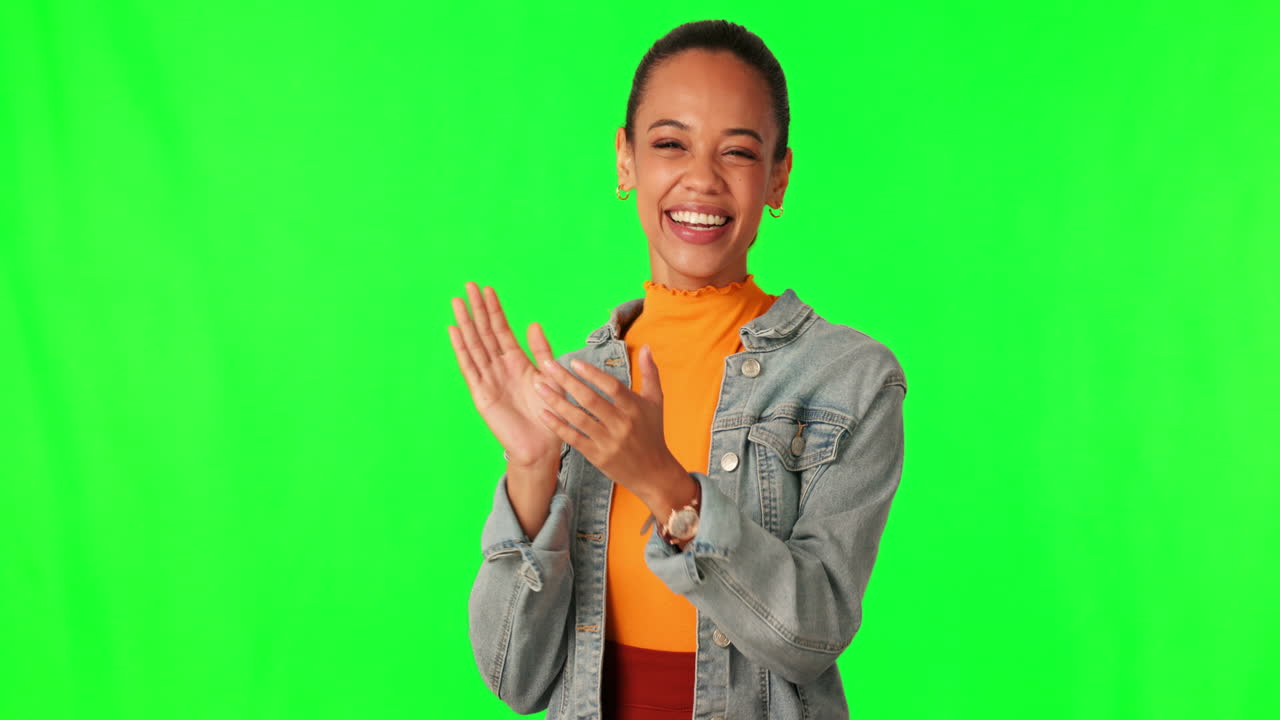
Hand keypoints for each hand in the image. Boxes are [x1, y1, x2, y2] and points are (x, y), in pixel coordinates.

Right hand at [447, 282, 569, 467]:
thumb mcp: (550, 377)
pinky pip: (469, 367)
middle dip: (477, 309)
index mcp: (517, 361)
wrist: (541, 446)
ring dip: (465, 323)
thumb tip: (533, 323)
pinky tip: (454, 331)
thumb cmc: (549, 414)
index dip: (494, 310)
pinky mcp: (481, 394)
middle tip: (468, 285)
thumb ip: (541, 351)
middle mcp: (499, 367)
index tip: (488, 289)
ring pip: (474, 345)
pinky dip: (461, 349)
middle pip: (484, 332)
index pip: (502, 329)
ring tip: (457, 301)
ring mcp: (488, 379)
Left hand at [532, 342, 682, 501]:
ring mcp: (607, 442)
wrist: (653, 473)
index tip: (573, 361)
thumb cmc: (653, 433)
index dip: (592, 373)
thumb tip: (647, 346)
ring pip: (577, 418)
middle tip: (547, 365)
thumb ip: (650, 373)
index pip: (611, 386)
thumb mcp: (656, 401)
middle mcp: (621, 424)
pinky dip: (557, 426)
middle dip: (566, 380)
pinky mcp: (597, 456)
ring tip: (539, 385)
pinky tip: (543, 413)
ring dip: (556, 401)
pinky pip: (573, 438)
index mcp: (634, 408)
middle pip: (590, 399)